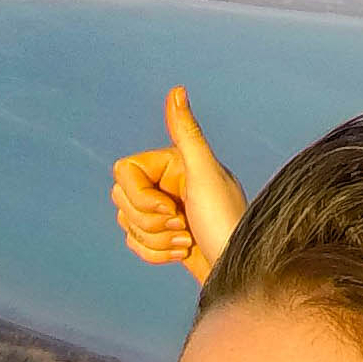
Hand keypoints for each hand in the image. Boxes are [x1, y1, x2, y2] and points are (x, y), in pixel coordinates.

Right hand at [109, 85, 247, 283]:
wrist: (240, 271)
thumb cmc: (226, 222)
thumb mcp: (205, 175)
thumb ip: (187, 133)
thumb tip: (177, 90)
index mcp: (173, 161)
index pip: (124, 172)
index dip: (140, 196)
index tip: (171, 207)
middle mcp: (167, 181)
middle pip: (122, 200)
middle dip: (149, 222)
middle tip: (182, 224)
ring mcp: (164, 209)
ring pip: (127, 224)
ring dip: (156, 241)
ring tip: (187, 241)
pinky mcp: (163, 235)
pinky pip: (135, 243)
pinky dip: (157, 255)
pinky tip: (184, 252)